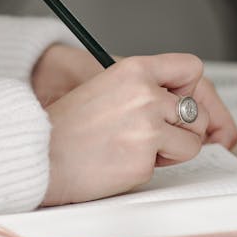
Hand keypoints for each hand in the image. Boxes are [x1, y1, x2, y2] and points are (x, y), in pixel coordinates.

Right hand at [31, 46, 236, 150]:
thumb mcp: (108, 86)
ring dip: (171, 151)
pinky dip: (149, 168)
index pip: (191, 68)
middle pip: (197, 112)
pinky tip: (121, 161)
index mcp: (135, 70)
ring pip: (192, 143)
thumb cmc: (67, 125)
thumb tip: (183, 102)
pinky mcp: (145, 160)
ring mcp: (148, 128)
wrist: (40, 155)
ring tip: (137, 147)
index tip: (180, 101)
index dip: (189, 88)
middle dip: (182, 129)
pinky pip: (166, 168)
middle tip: (152, 134)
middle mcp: (146, 95)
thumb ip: (145, 89)